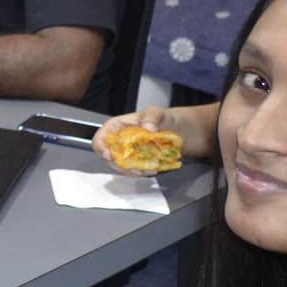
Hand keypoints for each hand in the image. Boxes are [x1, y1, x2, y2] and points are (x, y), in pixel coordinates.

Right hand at [93, 102, 214, 169]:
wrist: (185, 132)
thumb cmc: (169, 119)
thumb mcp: (160, 113)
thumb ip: (152, 117)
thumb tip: (147, 127)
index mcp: (120, 125)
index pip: (102, 136)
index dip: (101, 146)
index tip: (110, 155)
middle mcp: (121, 140)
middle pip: (109, 155)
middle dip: (119, 164)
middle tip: (135, 169)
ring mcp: (129, 152)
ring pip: (121, 166)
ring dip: (131, 171)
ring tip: (148, 170)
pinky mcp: (139, 162)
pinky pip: (134, 171)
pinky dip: (141, 173)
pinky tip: (152, 171)